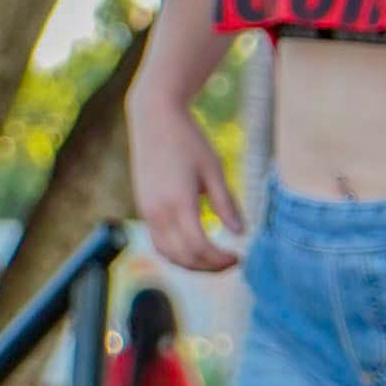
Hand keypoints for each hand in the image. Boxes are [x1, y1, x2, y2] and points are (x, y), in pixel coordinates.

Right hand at [130, 95, 243, 274]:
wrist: (154, 118)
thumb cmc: (188, 140)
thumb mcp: (213, 169)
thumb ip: (226, 203)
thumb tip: (241, 232)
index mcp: (179, 202)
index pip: (200, 247)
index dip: (221, 260)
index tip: (240, 257)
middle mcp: (158, 212)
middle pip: (184, 257)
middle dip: (210, 267)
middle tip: (232, 262)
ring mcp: (147, 212)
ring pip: (168, 255)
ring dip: (192, 264)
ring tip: (215, 260)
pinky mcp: (144, 208)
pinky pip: (159, 243)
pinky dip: (177, 254)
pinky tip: (195, 249)